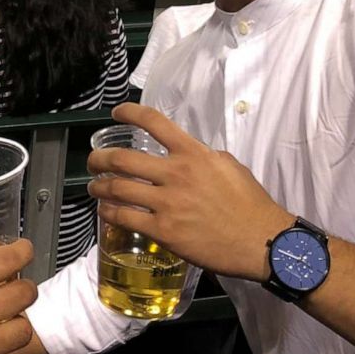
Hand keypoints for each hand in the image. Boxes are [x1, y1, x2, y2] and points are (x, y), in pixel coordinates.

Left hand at [88, 103, 290, 281]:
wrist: (260, 240)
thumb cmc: (250, 203)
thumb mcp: (228, 165)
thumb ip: (202, 157)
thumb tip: (185, 155)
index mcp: (193, 153)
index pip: (154, 123)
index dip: (130, 113)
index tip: (116, 113)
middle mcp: (176, 174)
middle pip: (123, 159)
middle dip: (100, 158)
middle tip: (93, 161)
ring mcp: (167, 203)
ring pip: (118, 189)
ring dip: (99, 186)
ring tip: (94, 187)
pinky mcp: (164, 231)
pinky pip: (126, 218)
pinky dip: (110, 213)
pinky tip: (106, 211)